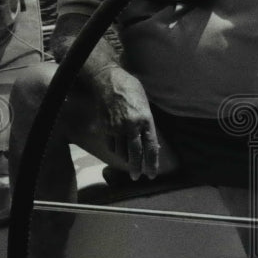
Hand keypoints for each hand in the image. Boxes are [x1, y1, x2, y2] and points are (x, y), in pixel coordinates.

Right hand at [94, 65, 158, 179]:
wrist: (108, 81)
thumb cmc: (131, 89)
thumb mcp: (145, 105)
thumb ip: (148, 124)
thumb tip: (151, 143)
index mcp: (145, 119)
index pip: (150, 146)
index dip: (152, 162)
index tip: (152, 174)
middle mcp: (131, 126)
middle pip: (135, 153)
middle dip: (137, 168)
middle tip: (136, 177)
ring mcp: (117, 127)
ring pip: (121, 152)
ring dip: (126, 160)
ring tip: (129, 163)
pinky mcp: (105, 127)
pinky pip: (111, 145)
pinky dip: (115, 151)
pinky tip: (119, 152)